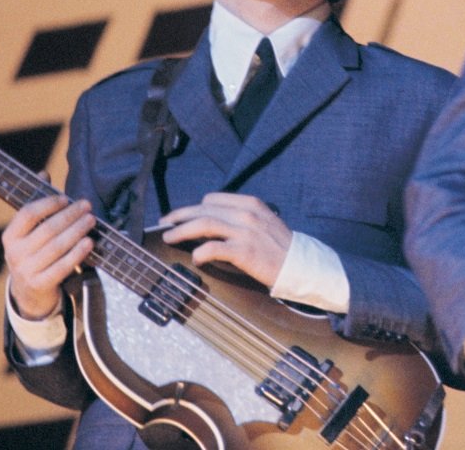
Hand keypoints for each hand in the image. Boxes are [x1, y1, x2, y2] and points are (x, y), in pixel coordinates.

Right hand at [2, 193, 94, 319]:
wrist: (28, 292)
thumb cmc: (33, 252)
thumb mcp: (30, 231)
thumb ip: (38, 204)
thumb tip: (43, 173)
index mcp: (10, 236)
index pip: (27, 214)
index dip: (48, 204)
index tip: (66, 198)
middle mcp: (15, 253)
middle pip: (47, 229)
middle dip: (70, 216)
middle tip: (87, 206)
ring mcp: (27, 271)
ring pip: (57, 247)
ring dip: (77, 231)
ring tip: (91, 220)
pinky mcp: (41, 284)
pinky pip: (63, 266)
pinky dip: (77, 253)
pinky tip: (89, 242)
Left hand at [160, 193, 291, 287]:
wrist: (300, 265)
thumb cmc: (280, 246)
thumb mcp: (263, 222)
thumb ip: (240, 218)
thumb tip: (211, 222)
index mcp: (251, 204)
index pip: (212, 199)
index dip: (193, 208)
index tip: (180, 216)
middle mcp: (247, 213)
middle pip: (203, 210)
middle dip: (179, 216)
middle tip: (164, 225)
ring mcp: (245, 232)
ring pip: (204, 224)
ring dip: (182, 231)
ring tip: (169, 238)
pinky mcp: (244, 251)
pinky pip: (214, 248)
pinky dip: (200, 252)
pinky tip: (195, 258)